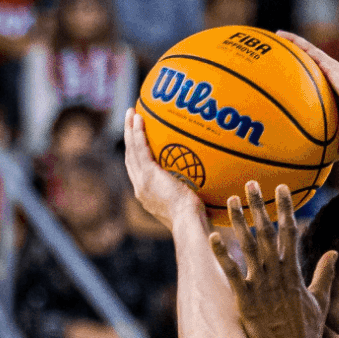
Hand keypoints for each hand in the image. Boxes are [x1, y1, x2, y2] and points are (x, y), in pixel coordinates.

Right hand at [123, 110, 202, 224]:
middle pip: (130, 158)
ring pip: (131, 150)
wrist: (189, 224)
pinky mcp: (148, 175)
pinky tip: (139, 118)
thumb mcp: (193, 205)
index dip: (137, 156)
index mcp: (149, 196)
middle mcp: (141, 189)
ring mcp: (143, 182)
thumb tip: (210, 186)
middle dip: (128, 139)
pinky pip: (140, 148)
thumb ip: (194, 193)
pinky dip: (137, 132)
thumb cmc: (197, 221)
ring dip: (129, 130)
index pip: (139, 172)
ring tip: (131, 113)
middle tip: (131, 121)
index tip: (139, 143)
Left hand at [210, 181, 337, 337]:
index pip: (290, 232)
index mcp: (294, 272)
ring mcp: (261, 286)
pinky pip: (231, 273)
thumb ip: (324, 273)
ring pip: (249, 247)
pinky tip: (213, 236)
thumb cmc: (308, 332)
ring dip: (239, 222)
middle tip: (249, 183)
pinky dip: (223, 254)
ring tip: (229, 200)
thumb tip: (333, 252)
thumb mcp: (320, 299)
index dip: (285, 208)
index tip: (280, 188)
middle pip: (267, 233)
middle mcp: (278, 274)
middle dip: (259, 206)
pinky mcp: (246, 301)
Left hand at [278, 31, 338, 160]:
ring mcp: (329, 73)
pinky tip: (280, 35)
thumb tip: (312, 168)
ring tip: (272, 39)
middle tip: (269, 61)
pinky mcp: (331, 65)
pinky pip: (309, 50)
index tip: (278, 87)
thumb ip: (324, 152)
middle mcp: (327, 83)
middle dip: (289, 64)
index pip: (309, 91)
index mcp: (328, 100)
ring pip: (305, 55)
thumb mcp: (337, 146)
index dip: (295, 87)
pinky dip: (295, 41)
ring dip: (289, 46)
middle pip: (304, 70)